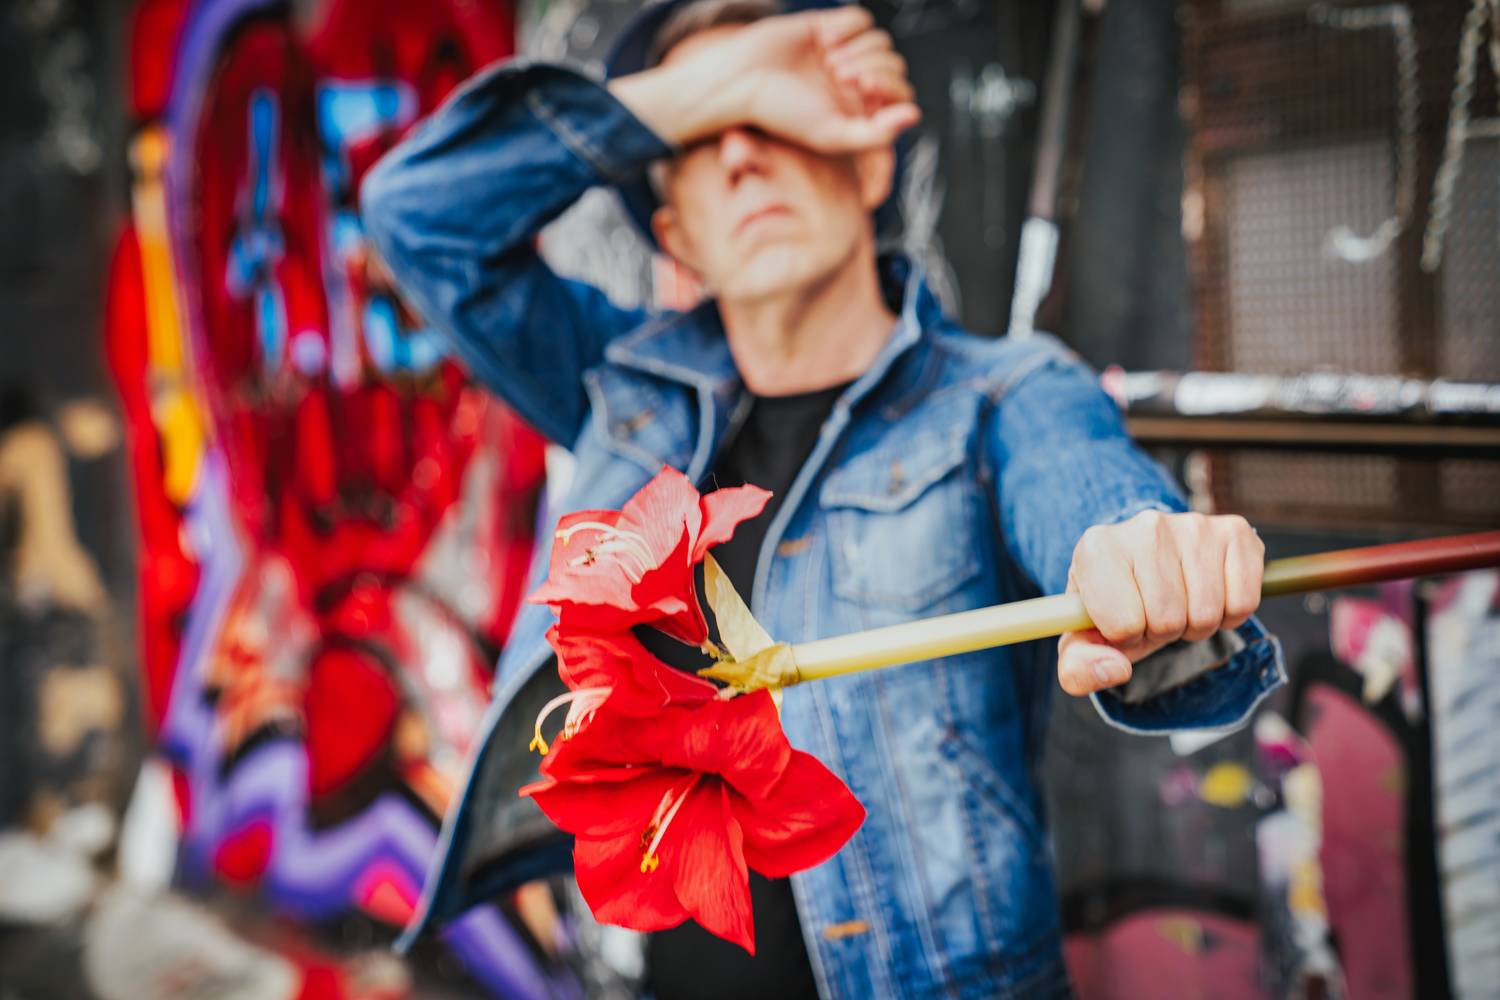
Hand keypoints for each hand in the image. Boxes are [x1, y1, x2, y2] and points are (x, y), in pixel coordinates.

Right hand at [611, 7, 918, 153]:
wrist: (740, 80)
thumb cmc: (781, 114)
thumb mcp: (831, 135)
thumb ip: (876, 134)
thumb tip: (915, 116)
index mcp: (858, 112)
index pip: (901, 95)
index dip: (890, 87)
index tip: (861, 87)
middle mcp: (853, 84)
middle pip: (893, 64)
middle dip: (873, 67)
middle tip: (840, 75)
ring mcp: (842, 55)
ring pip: (880, 41)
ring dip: (859, 49)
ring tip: (829, 62)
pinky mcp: (828, 28)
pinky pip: (860, 19)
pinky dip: (846, 28)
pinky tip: (823, 41)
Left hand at [1057, 511, 1264, 696]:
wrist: (1148, 560)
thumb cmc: (1114, 603)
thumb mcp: (1084, 637)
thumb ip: (1080, 667)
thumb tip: (1114, 670)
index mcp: (1096, 549)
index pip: (1123, 625)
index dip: (1126, 637)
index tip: (1122, 619)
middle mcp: (1145, 526)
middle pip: (1168, 620)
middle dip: (1162, 632)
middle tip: (1155, 612)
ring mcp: (1192, 525)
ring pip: (1206, 614)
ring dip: (1196, 625)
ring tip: (1179, 603)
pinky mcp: (1234, 531)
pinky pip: (1243, 603)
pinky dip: (1230, 615)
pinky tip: (1210, 594)